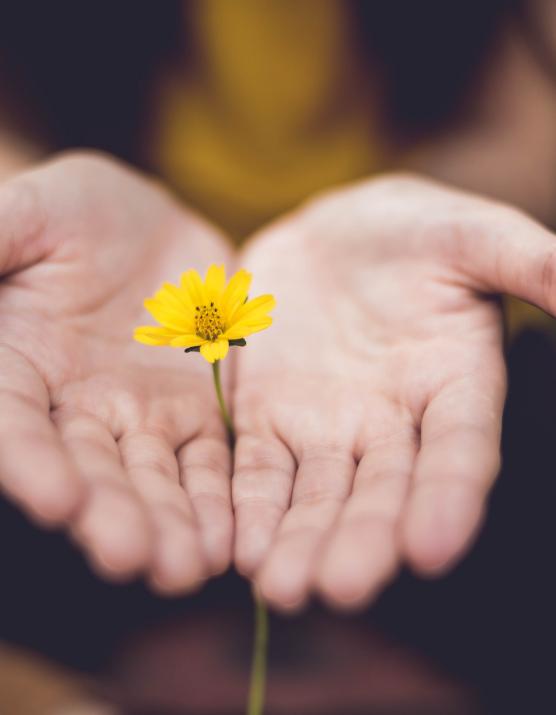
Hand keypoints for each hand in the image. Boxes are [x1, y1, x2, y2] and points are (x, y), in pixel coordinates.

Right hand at [0, 152, 232, 593]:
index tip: (55, 498)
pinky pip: (209, 465)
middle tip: (134, 558)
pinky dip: (217, 502)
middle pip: (90, 469)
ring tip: (186, 568)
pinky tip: (229, 541)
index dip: (30, 461)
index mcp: (19, 366)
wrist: (153, 227)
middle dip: (110, 513)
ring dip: (169, 524)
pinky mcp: (198, 418)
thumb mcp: (33, 212)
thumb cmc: (78, 212)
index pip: (17, 424)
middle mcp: (77, 410)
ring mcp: (141, 419)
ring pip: (153, 480)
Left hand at [232, 174, 555, 609]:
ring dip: (300, 541)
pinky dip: (251, 506)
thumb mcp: (469, 234)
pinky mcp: (269, 418)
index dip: (449, 497)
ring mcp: (327, 427)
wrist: (333, 235)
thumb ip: (525, 261)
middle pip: (382, 492)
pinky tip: (239, 549)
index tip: (433, 549)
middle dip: (363, 540)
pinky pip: (260, 468)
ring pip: (317, 495)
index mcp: (453, 385)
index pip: (459, 450)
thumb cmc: (413, 231)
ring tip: (280, 589)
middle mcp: (394, 423)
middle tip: (340, 589)